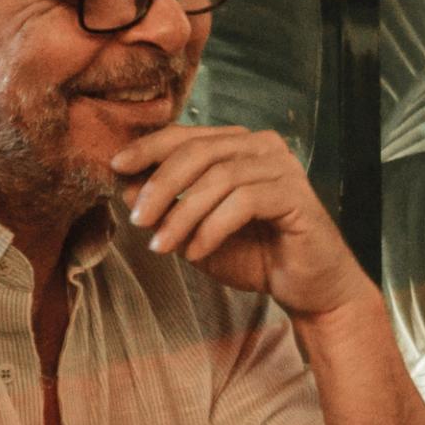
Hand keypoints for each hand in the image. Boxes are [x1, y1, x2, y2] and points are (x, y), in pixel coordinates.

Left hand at [111, 124, 372, 320]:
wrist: (308, 289)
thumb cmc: (256, 255)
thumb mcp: (198, 229)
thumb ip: (169, 206)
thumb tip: (126, 185)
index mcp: (239, 145)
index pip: (187, 135)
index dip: (149, 148)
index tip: (116, 167)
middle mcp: (263, 147)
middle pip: (199, 151)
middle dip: (161, 185)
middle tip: (138, 219)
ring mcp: (282, 168)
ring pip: (219, 177)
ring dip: (182, 213)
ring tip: (162, 245)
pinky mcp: (296, 195)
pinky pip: (244, 202)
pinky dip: (212, 228)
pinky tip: (196, 252)